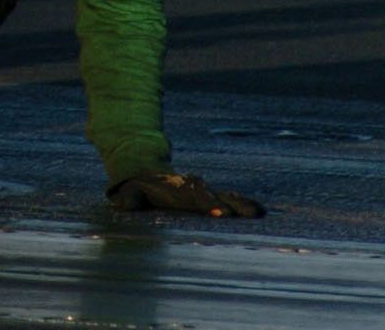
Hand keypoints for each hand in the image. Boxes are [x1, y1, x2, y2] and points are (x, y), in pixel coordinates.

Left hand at [106, 170, 264, 218]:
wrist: (147, 168)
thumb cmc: (139, 186)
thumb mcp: (130, 190)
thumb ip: (128, 198)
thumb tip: (125, 204)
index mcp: (176, 191)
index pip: (194, 199)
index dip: (208, 205)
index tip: (222, 213)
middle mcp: (194, 188)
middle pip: (213, 197)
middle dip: (228, 205)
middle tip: (245, 215)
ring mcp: (204, 190)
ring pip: (225, 196)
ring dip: (241, 204)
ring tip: (258, 213)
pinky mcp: (211, 195)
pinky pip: (229, 197)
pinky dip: (243, 203)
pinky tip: (259, 211)